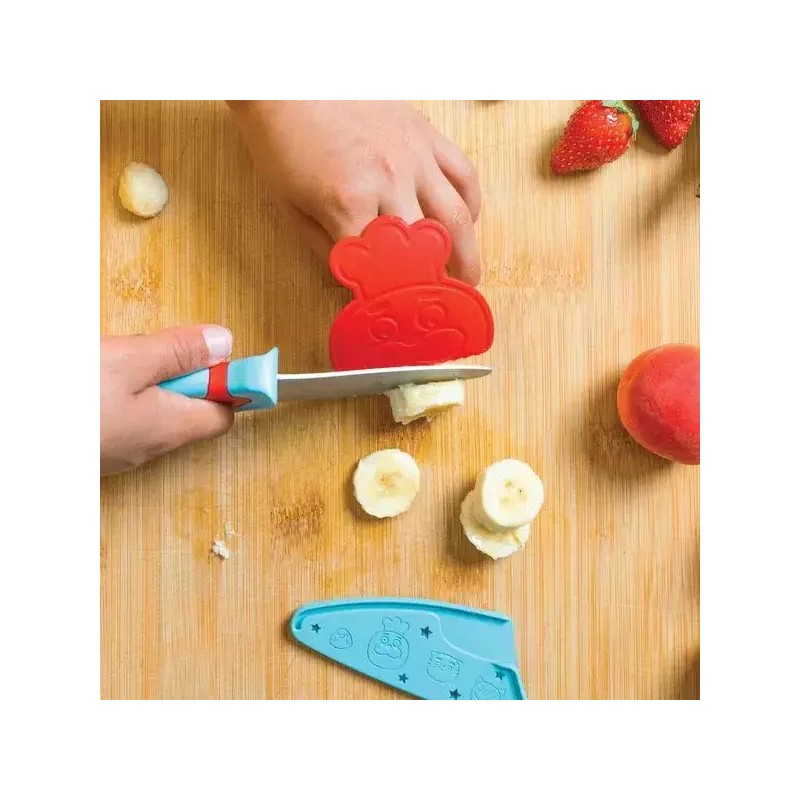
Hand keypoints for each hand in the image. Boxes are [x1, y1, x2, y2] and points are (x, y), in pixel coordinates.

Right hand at [100, 325, 234, 475]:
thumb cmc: (63, 402)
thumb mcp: (127, 362)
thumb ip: (179, 352)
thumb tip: (223, 345)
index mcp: (169, 427)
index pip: (224, 412)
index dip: (224, 382)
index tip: (209, 353)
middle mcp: (149, 447)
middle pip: (187, 409)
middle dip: (175, 373)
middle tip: (145, 352)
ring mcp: (118, 453)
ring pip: (151, 412)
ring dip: (143, 382)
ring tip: (113, 363)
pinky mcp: (93, 450)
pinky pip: (123, 419)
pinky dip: (118, 396)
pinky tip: (94, 381)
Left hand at [228, 101, 481, 284]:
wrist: (288, 77)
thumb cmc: (282, 140)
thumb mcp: (290, 207)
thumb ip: (328, 251)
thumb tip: (358, 284)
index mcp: (349, 202)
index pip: (383, 268)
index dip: (395, 300)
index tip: (404, 319)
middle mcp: (390, 181)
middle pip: (429, 249)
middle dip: (440, 285)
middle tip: (443, 305)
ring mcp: (414, 156)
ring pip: (458, 217)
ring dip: (469, 254)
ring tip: (469, 278)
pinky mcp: (427, 134)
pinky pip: (463, 174)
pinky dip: (471, 204)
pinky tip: (467, 222)